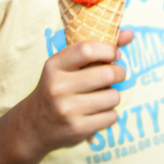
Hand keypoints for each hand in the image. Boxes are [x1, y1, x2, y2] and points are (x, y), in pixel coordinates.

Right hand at [20, 30, 133, 155]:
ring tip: (101, 96)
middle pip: (108, 73)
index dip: (108, 50)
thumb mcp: (67, 66)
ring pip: (113, 96)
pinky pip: (111, 116)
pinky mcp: (76, 129)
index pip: (87, 50)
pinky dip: (110, 114)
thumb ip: (98, 48)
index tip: (114, 55)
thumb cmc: (59, 88)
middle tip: (115, 75)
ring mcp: (66, 110)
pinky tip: (97, 113)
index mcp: (54, 66)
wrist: (33, 126)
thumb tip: (130, 33)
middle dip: (119, 73)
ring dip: (113, 96)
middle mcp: (57, 87)